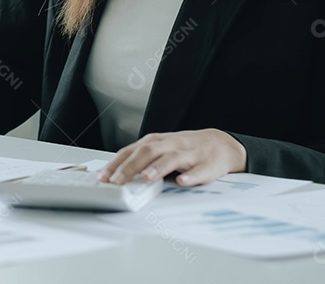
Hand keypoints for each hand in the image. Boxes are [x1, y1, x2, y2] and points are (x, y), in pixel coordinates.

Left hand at [99, 129, 246, 186]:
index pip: (131, 151)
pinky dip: (190, 176)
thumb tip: (115, 174)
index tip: (103, 176)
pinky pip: (198, 171)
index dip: (116, 164)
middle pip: (147, 152)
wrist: (220, 144)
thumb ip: (140, 159)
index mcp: (156, 142)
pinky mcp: (207, 165)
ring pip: (171, 159)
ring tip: (145, 177)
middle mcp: (170, 145)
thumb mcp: (160, 149)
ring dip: (157, 168)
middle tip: (117, 181)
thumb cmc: (185, 149)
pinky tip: (182, 181)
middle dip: (130, 167)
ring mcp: (188, 154)